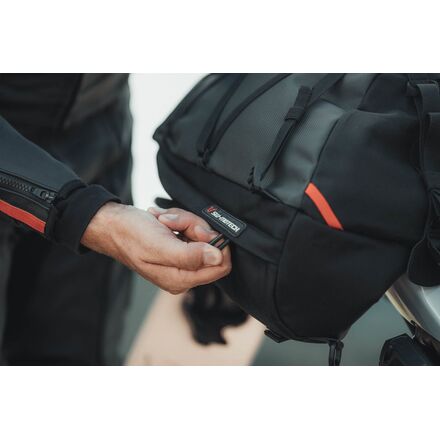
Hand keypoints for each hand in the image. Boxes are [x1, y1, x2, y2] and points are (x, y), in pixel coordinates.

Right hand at [81, 202, 230, 293]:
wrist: (111, 224)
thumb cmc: (130, 235)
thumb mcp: (161, 245)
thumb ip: (190, 256)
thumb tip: (217, 258)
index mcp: (180, 279)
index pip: (220, 267)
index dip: (216, 244)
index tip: (198, 230)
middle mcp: (183, 273)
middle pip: (212, 247)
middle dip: (194, 227)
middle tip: (173, 223)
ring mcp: (180, 260)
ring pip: (202, 234)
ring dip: (184, 221)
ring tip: (163, 220)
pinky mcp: (177, 247)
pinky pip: (190, 229)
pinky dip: (178, 220)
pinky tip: (162, 220)